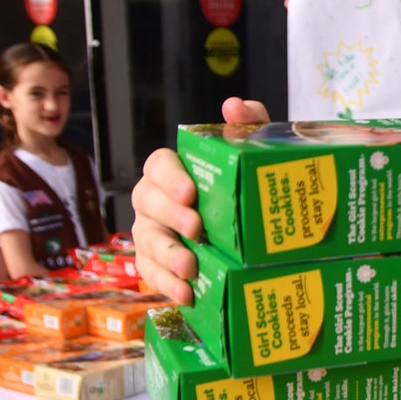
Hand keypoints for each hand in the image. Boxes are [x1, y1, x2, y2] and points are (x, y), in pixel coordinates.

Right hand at [131, 97, 269, 303]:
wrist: (254, 230)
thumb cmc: (244, 184)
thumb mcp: (251, 152)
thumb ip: (247, 125)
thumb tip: (234, 105)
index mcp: (174, 172)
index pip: (158, 164)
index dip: (169, 178)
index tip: (191, 192)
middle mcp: (155, 201)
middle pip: (148, 203)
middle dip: (170, 216)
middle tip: (197, 228)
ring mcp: (152, 233)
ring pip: (147, 242)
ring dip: (167, 255)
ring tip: (191, 267)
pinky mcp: (157, 265)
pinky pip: (151, 274)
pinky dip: (166, 284)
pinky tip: (187, 294)